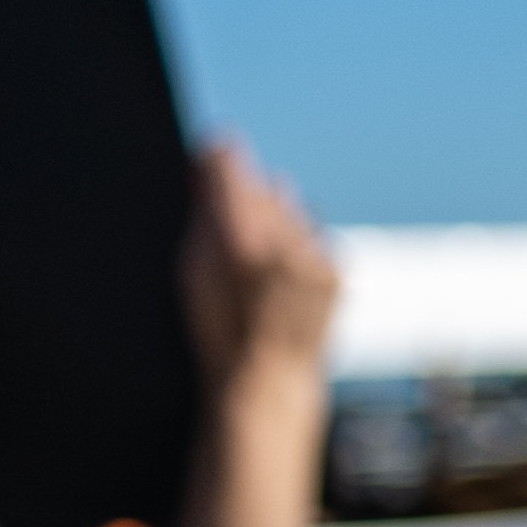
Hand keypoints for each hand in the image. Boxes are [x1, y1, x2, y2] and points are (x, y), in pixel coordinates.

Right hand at [181, 140, 341, 395]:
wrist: (270, 381)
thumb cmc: (220, 335)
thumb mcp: (191, 275)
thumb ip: (202, 218)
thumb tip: (204, 170)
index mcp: (245, 246)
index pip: (233, 172)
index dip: (220, 156)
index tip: (211, 145)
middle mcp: (288, 246)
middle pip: (262, 186)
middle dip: (242, 192)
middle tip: (220, 212)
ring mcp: (317, 258)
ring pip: (289, 207)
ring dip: (269, 216)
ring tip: (249, 253)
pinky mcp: (335, 270)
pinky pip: (309, 234)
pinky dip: (292, 243)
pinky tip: (274, 274)